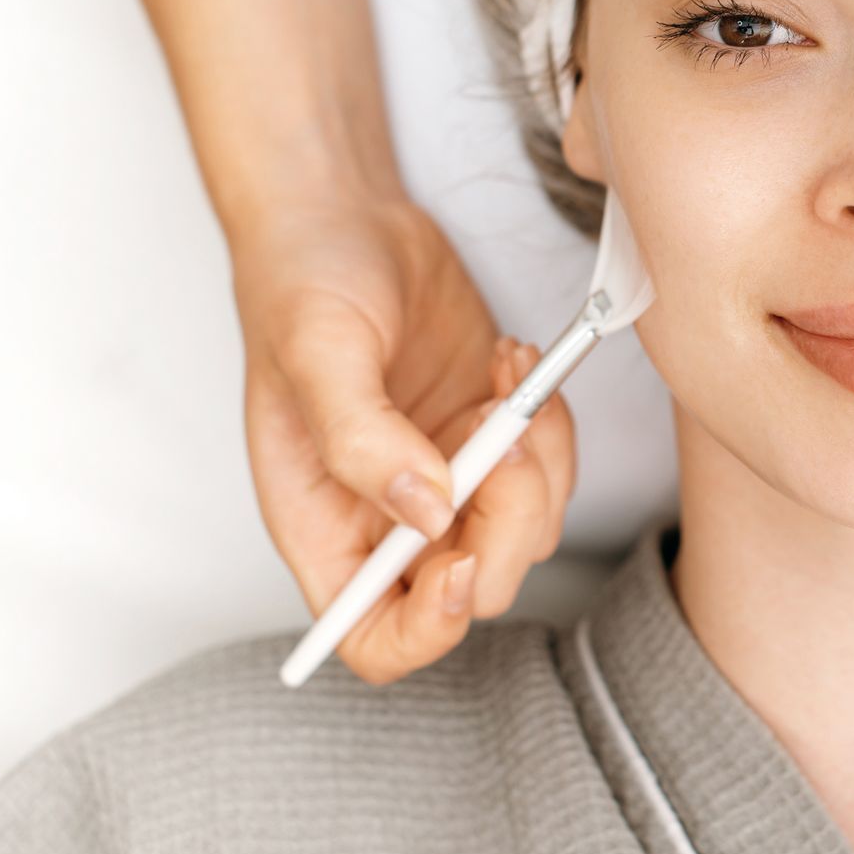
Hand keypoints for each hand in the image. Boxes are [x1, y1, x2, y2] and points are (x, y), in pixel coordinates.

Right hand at [231, 194, 573, 683]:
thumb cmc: (302, 280)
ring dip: (538, 461)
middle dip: (507, 517)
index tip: (456, 560)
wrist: (347, 215)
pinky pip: (551, 468)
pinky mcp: (492, 438)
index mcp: (324, 527)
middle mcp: (388, 521)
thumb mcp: (316, 352)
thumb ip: (362, 441)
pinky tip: (513, 361)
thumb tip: (428, 513)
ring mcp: (448, 481)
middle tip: (500, 429)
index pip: (375, 639)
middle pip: (476, 587)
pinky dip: (551, 422)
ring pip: (530, 529)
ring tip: (503, 376)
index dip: (425, 630)